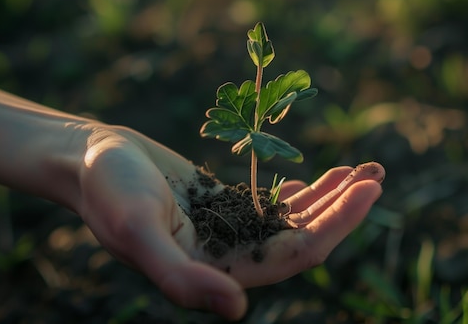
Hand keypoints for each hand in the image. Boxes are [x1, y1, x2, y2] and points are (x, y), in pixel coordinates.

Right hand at [74, 125, 383, 319]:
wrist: (91, 159)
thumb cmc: (107, 192)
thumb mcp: (137, 231)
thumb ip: (182, 278)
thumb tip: (238, 313)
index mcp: (217, 272)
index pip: (294, 256)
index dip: (336, 227)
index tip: (369, 192)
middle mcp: (230, 257)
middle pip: (303, 237)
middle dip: (343, 209)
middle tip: (377, 175)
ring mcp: (231, 231)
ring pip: (294, 220)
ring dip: (331, 196)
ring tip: (364, 169)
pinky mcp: (227, 207)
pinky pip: (275, 203)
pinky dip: (302, 190)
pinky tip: (323, 178)